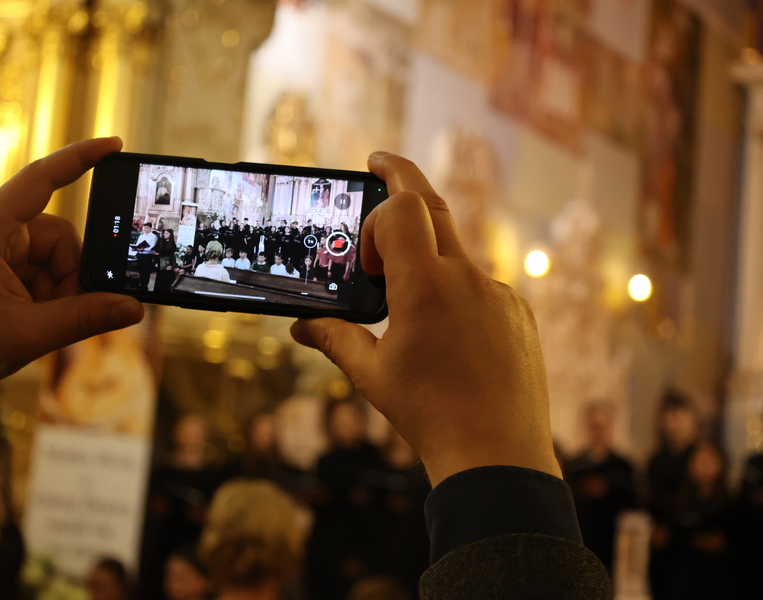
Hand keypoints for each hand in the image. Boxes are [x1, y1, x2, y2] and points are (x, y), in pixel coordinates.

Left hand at [0, 137, 144, 378]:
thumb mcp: (28, 333)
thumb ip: (85, 317)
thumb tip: (133, 308)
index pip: (40, 179)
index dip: (80, 158)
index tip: (114, 145)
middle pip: (56, 236)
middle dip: (69, 275)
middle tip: (64, 309)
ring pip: (51, 256)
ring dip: (57, 289)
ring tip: (41, 321)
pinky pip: (36, 269)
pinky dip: (44, 294)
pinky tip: (32, 317)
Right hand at [291, 152, 559, 486]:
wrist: (497, 454)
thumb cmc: (430, 414)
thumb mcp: (372, 375)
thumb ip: (334, 339)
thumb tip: (301, 327)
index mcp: (425, 286)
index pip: (402, 208)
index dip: (375, 220)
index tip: (368, 261)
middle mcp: (467, 278)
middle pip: (434, 203)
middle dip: (402, 177)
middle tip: (380, 163)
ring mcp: (499, 293)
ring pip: (456, 250)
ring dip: (428, 255)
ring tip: (409, 299)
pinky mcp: (518, 312)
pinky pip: (481, 285)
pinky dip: (456, 291)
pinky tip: (447, 336)